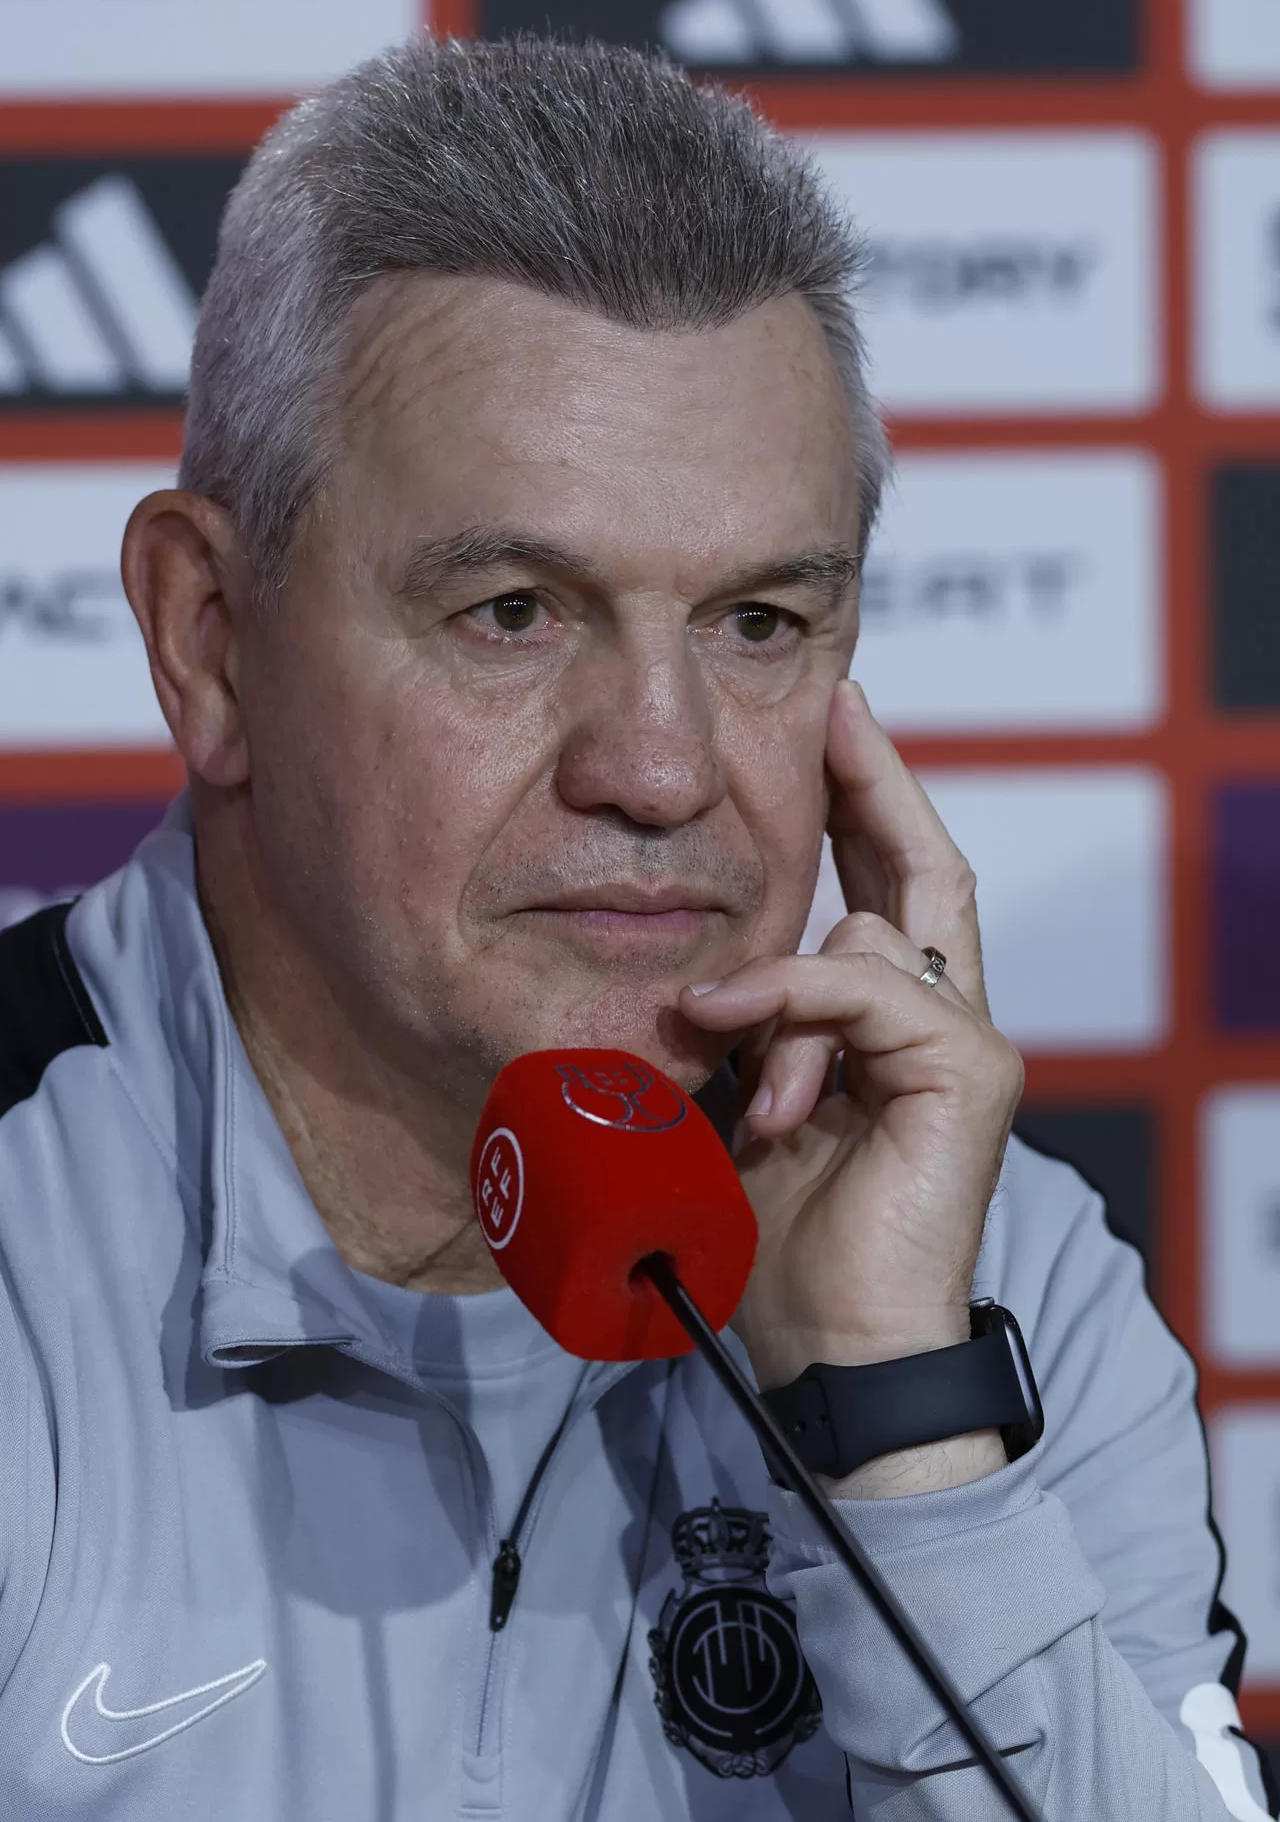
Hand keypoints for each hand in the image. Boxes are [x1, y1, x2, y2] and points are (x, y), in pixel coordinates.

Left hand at [679, 681, 1023, 1495]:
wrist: (833, 1348)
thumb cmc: (781, 1242)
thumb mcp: (740, 1108)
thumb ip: (744, 1033)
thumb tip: (696, 973)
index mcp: (890, 1027)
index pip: (887, 886)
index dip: (863, 803)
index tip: (828, 727)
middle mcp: (941, 1020)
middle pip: (922, 867)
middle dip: (874, 781)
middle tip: (836, 708)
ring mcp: (963, 1042)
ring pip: (868, 931)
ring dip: (773, 984)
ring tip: (718, 1050)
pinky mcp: (969, 1071)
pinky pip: (863, 988)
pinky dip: (787, 998)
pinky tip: (728, 1027)